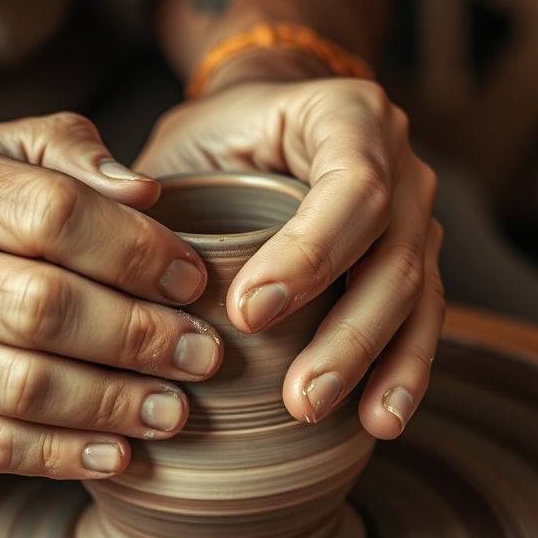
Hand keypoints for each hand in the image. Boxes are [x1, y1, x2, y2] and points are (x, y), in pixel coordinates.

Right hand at [0, 114, 222, 476]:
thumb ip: (64, 153)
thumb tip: (145, 189)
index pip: (52, 212)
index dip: (136, 248)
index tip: (194, 278)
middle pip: (43, 305)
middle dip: (138, 334)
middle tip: (203, 352)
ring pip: (25, 386)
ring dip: (114, 402)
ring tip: (175, 407)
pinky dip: (65, 455)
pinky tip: (118, 453)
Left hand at [135, 77, 442, 439]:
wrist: (264, 120)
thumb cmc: (216, 138)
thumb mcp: (183, 139)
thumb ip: (150, 184)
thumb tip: (115, 235)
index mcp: (347, 116)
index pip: (351, 188)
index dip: (309, 255)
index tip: (246, 313)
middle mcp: (400, 162)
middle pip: (394, 257)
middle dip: (348, 336)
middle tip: (299, 399)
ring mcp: (417, 216)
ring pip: (417, 298)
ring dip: (378, 367)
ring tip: (342, 418)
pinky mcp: (416, 263)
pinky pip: (422, 322)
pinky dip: (401, 374)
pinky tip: (379, 422)